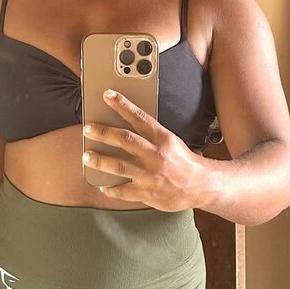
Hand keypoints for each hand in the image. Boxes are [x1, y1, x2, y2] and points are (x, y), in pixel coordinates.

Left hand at [82, 90, 207, 211]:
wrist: (202, 186)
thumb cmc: (185, 162)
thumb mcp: (172, 142)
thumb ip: (152, 135)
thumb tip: (129, 126)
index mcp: (163, 139)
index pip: (139, 117)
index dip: (122, 105)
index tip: (108, 95)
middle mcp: (155, 155)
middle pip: (124, 140)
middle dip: (103, 133)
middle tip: (88, 128)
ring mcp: (150, 175)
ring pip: (119, 166)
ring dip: (100, 160)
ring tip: (86, 156)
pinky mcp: (148, 193)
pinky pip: (124, 191)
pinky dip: (111, 189)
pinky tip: (103, 186)